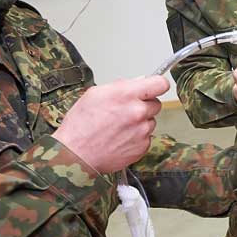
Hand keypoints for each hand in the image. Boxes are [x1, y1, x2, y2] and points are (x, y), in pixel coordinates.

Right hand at [52, 76, 167, 171]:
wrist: (76, 155)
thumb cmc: (80, 125)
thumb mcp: (94, 94)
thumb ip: (121, 85)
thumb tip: (138, 82)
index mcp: (127, 95)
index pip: (160, 84)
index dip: (157, 85)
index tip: (153, 88)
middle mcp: (138, 112)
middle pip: (156, 103)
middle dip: (144, 105)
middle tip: (126, 111)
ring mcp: (142, 131)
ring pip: (150, 122)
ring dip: (140, 123)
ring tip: (119, 127)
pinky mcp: (142, 147)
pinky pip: (146, 138)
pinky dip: (137, 138)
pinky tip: (120, 138)